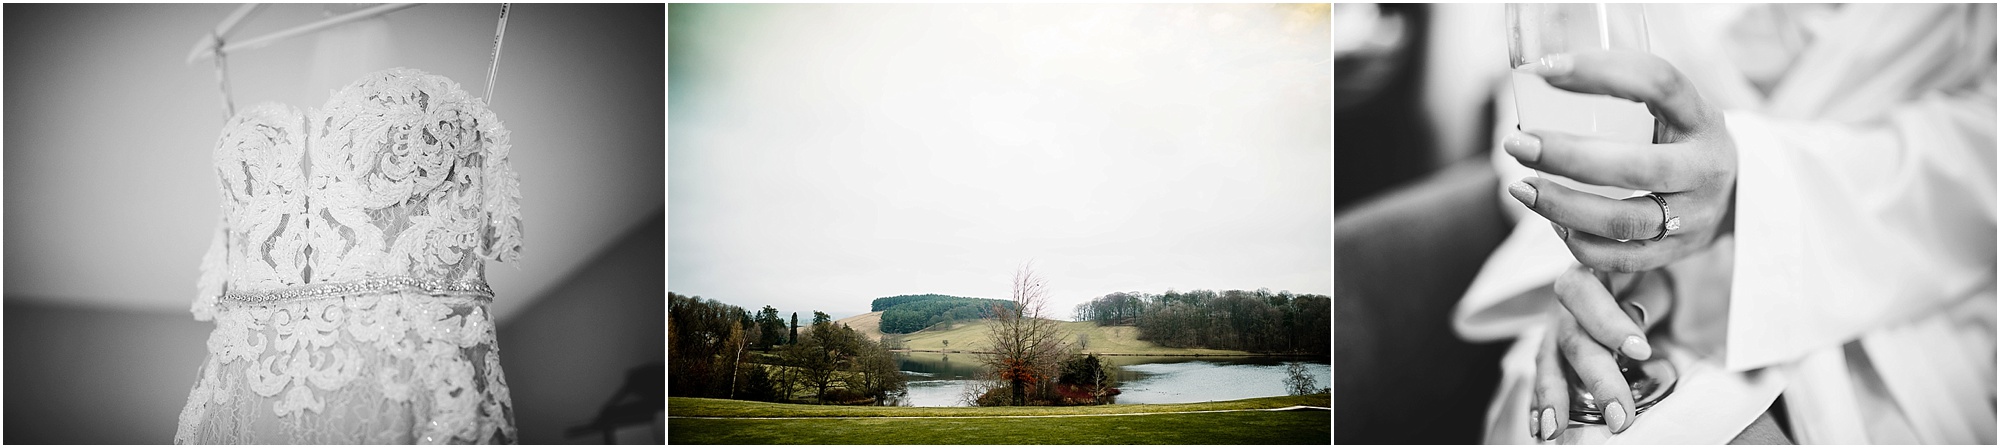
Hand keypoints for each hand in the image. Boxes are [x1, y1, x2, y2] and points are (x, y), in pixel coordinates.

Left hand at [1503, 50, 1736, 272]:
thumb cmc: (1680, 139)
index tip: (1544, 70)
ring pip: (1624, 221)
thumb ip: (1624, 98)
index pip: (1657, 83)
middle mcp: (1704, 167)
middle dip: (1566, 156)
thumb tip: (1539, 78)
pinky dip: (1580, 244)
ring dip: (1562, 206)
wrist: (1739, 192)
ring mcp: (1695, 216)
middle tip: (1516, 144)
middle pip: (1635, 167)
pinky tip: (1553, 223)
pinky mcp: (1680, 251)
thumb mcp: (1673, 109)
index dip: (1600, 73)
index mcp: (1700, 117)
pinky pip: (1623, 258)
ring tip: (1521, 187)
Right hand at [1529, 266, 1674, 439]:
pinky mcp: (1555, 353)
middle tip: (1620, 417)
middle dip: (1595, 380)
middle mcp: (1565, 303)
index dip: (1608, 322)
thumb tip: (1636, 320)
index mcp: (1590, 273)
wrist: (1639, 281)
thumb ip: (1647, 297)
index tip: (1640, 350)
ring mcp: (1556, 329)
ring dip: (1552, 397)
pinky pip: (1544, 378)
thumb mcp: (1656, 278)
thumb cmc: (1650, 279)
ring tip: (1554, 430)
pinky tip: (1539, 428)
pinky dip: (1540, 404)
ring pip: (1548, 361)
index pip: (1585, 293)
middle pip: (1571, 339)